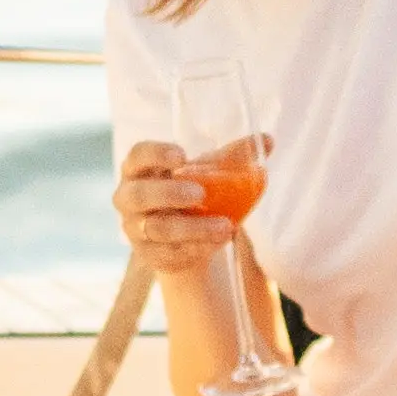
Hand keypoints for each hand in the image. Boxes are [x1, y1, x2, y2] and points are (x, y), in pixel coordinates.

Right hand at [108, 140, 239, 265]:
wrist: (183, 237)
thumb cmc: (190, 192)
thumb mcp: (207, 173)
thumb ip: (233, 158)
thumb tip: (267, 140)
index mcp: (139, 169)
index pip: (137, 156)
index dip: (155, 154)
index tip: (182, 156)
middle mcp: (129, 199)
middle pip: (139, 195)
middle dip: (169, 193)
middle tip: (200, 194)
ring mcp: (136, 229)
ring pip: (157, 229)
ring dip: (192, 228)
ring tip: (225, 227)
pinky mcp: (149, 255)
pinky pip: (169, 253)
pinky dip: (195, 248)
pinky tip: (217, 243)